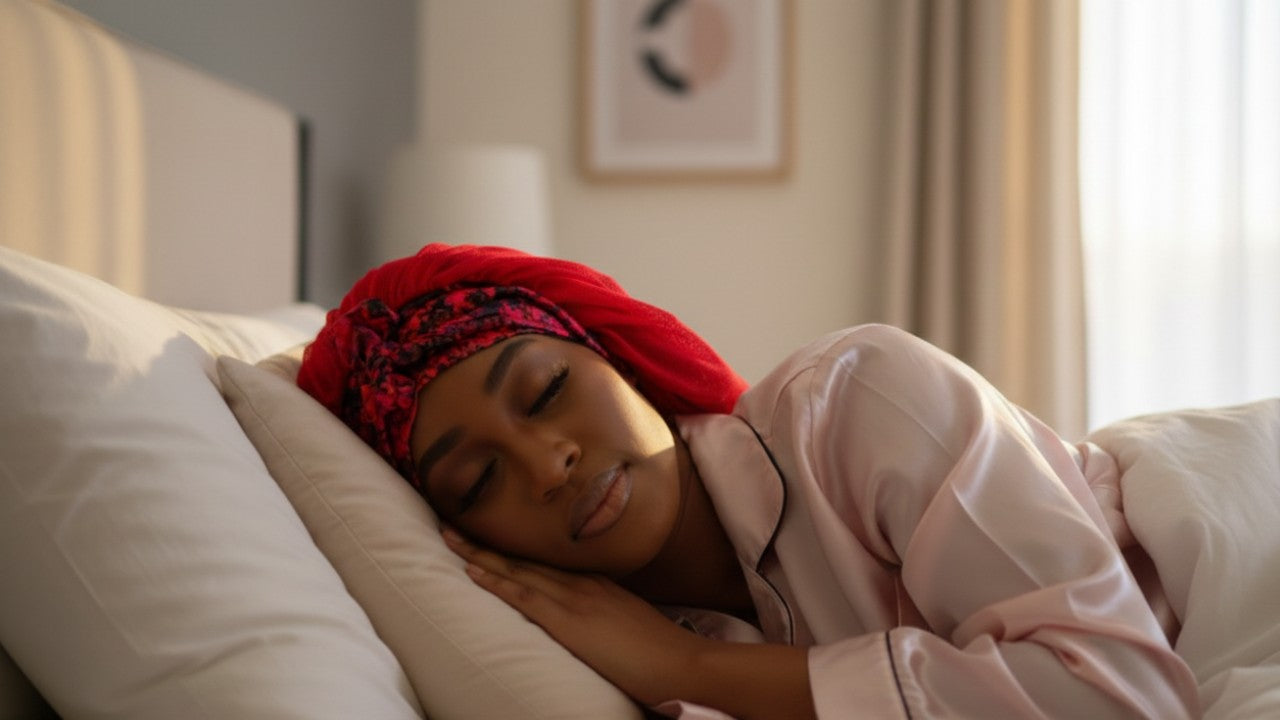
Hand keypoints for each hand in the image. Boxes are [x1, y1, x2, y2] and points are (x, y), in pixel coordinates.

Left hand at [441, 527, 706, 705]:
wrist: (683, 663)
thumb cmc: (662, 650)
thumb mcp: (631, 621)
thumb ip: (608, 613)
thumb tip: (593, 619)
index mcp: (598, 582)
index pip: (545, 558)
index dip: (513, 544)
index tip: (487, 532)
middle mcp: (583, 582)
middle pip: (525, 556)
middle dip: (486, 539)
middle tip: (452, 520)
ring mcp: (575, 599)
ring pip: (518, 568)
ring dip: (481, 552)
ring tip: (449, 536)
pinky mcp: (569, 622)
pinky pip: (524, 596)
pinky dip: (496, 580)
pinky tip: (473, 570)